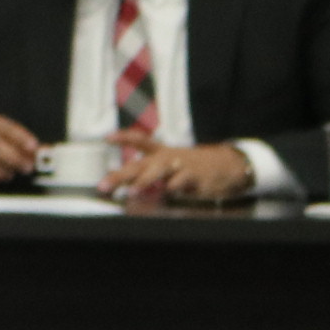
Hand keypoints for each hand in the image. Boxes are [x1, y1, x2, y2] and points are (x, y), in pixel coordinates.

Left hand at [107, 141, 252, 203]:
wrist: (226, 166)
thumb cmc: (193, 168)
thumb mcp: (171, 169)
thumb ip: (150, 179)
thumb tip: (130, 190)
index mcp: (160, 153)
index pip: (139, 141)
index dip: (123, 138)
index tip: (107, 138)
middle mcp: (167, 158)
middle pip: (140, 164)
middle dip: (120, 175)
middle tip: (104, 186)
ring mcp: (180, 165)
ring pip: (158, 171)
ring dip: (144, 181)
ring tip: (131, 191)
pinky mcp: (194, 176)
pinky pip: (180, 182)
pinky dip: (172, 187)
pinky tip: (166, 192)